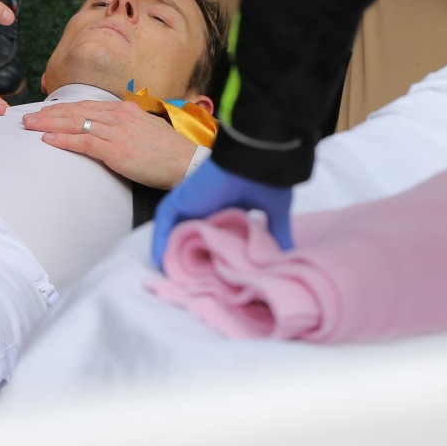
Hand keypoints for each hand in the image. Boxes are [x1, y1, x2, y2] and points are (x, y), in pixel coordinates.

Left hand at [22, 100, 196, 188]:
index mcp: (125, 110)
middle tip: (28, 116)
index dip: (63, 108)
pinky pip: (84, 142)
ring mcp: (117, 132)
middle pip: (76, 111)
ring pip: (75, 124)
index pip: (87, 105)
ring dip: (49, 124)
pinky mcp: (116, 151)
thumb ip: (126, 126)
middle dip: (49, 113)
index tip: (47, 111)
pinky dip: (63, 140)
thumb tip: (108, 130)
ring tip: (31, 125)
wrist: (186, 163)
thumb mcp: (146, 129)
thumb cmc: (169, 152)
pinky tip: (48, 139)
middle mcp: (119, 116)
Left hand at [151, 158, 292, 268]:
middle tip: (193, 286)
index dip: (213, 257)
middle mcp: (205, 206)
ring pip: (175, 233)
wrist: (256, 159)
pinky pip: (163, 226)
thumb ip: (275, 234)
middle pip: (191, 237)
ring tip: (176, 280)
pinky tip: (164, 264)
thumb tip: (284, 256)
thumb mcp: (274, 213)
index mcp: (224, 208)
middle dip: (191, 260)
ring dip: (174, 254)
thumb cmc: (266, 179)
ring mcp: (190, 203)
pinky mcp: (179, 200)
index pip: (212, 236)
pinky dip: (162, 244)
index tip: (216, 279)